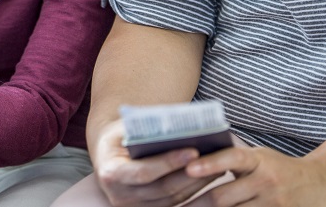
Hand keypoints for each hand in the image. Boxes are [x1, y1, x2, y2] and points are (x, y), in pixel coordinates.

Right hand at [94, 119, 216, 206]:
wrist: (108, 156)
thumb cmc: (119, 137)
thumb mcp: (125, 128)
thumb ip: (145, 130)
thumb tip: (178, 126)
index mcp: (110, 173)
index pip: (144, 172)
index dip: (169, 163)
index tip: (193, 151)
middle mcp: (120, 196)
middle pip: (163, 189)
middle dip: (190, 174)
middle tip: (214, 159)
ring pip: (173, 199)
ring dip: (197, 184)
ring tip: (218, 166)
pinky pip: (176, 204)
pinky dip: (193, 191)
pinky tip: (208, 178)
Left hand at [183, 146, 325, 206]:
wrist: (322, 184)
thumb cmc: (279, 168)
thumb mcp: (259, 156)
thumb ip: (232, 157)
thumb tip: (191, 155)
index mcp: (258, 160)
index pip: (232, 158)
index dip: (210, 164)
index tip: (187, 168)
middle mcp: (266, 181)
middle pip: (224, 196)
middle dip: (196, 203)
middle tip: (174, 206)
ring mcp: (274, 204)